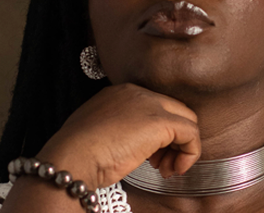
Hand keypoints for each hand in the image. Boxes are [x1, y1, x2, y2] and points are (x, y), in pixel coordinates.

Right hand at [36, 83, 201, 188]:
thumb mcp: (99, 133)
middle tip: (161, 165)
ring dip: (181, 149)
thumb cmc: (79, 153)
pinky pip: (191, 134)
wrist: (72, 157)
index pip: (155, 108)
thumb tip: (133, 143)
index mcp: (121, 93)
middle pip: (174, 112)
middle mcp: (137, 93)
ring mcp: (150, 104)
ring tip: (165, 170)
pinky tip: (173, 170)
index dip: (159, 135)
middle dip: (173, 141)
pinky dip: (189, 154)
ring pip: (186, 121)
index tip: (151, 157)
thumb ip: (120, 129)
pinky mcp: (161, 121)